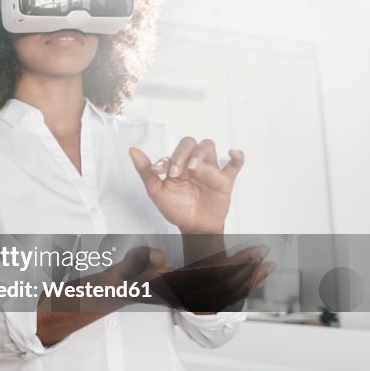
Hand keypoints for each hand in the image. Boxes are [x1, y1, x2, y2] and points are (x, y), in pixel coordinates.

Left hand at [129, 138, 243, 234]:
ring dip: (200, 153)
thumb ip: (145, 171)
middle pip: (191, 143)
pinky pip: (236, 164)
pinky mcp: (224, 180)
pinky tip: (232, 152)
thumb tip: (132, 150)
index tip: (159, 171)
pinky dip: (237, 156)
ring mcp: (210, 170)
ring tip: (194, 168)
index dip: (167, 158)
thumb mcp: (156, 191)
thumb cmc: (176, 208)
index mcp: (178, 165)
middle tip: (176, 172)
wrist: (193, 227)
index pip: (174, 151)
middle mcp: (193, 164)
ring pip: (209, 146)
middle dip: (182, 153)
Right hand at [144, 245, 275, 312]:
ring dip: (250, 280)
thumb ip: (148, 259)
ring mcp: (194, 298)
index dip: (239, 264)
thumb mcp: (135, 262)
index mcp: (181, 289)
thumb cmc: (131, 274)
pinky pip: (224, 295)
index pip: (218, 278)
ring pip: (230, 294)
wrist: (124, 288)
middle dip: (250, 270)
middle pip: (230, 288)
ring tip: (267, 266)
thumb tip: (160, 258)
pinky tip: (252, 278)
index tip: (254, 252)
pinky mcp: (196, 296)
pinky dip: (241, 287)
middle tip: (266, 253)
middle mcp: (191, 297)